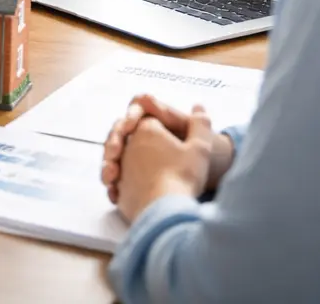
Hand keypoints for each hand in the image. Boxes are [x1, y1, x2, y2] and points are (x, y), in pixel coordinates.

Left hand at [114, 107, 213, 222]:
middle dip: (148, 147)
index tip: (174, 141)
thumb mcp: (200, 148)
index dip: (162, 129)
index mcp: (145, 129)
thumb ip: (200, 125)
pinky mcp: (119, 190)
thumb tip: (199, 108)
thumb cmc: (182, 176)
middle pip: (134, 139)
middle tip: (163, 161)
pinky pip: (119, 185)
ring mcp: (121, 168)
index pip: (150, 121)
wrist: (164, 210)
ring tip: (155, 177)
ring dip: (137, 166)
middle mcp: (128, 145)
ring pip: (123, 161)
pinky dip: (127, 187)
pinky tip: (141, 193)